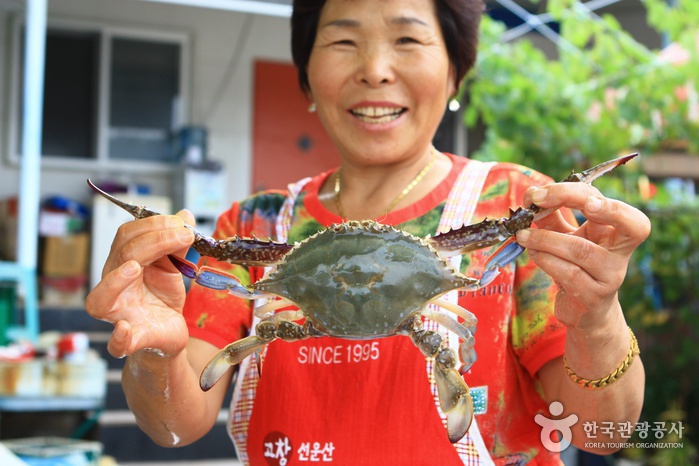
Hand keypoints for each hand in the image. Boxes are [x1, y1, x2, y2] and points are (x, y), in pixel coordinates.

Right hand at [85, 211, 194, 357]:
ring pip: (100, 298)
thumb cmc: (162, 298)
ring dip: (116, 280)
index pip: (126, 237)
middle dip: (153, 241)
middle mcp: (114, 287)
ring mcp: (119, 315)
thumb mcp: (173, 267)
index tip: (181, 222)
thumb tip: (185, 215)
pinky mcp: (131, 341)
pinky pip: (117, 343)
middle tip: (183, 235)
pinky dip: (119, 337)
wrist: (169, 333)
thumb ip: (177, 243)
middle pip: (120, 258)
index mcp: (122, 265)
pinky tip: (125, 328)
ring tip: (136, 267)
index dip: (152, 225)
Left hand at [515, 182, 650, 331]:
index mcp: (616, 230)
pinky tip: (534, 254)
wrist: (584, 309)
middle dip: (596, 206)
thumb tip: (531, 194)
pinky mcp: (594, 296)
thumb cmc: (575, 265)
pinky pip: (568, 273)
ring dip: (545, 239)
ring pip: (581, 250)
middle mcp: (621, 251)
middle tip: (548, 202)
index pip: (609, 203)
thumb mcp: (564, 235)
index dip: (574, 193)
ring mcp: (611, 275)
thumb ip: (550, 215)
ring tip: (524, 236)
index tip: (539, 195)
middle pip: (632, 224)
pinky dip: (545, 259)